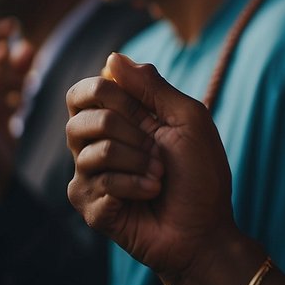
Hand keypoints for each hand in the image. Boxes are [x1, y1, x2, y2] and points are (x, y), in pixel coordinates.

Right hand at [65, 53, 244, 283]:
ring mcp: (90, 176)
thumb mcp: (187, 118)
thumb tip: (111, 57)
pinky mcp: (89, 205)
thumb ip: (152, 87)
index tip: (139, 111)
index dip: (105, 93)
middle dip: (128, 131)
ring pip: (91, 151)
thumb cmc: (201, 173)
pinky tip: (149, 196)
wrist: (204, 227)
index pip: (84, 92)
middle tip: (157, 151)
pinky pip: (98, 183)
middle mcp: (98, 144)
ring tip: (159, 177)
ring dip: (138, 162)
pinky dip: (134, 187)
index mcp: (121, 118)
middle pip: (80, 118)